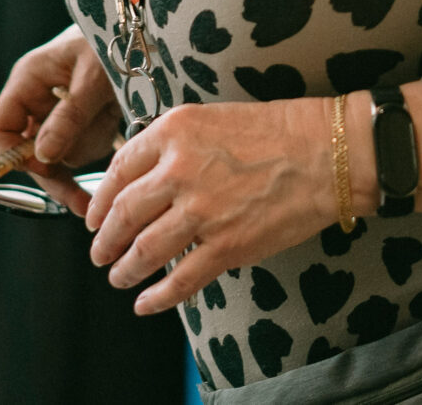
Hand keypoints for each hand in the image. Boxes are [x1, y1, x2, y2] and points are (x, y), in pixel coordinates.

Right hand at [0, 28, 122, 213]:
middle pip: (30, 152)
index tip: (46, 168)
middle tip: (82, 202)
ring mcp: (57, 110)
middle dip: (58, 172)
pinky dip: (100, 139)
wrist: (145, 31)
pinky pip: (82, 147)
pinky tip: (115, 117)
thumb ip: (68, 117)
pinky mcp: (79, 119)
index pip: (0, 129)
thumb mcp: (93, 79)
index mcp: (28, 80)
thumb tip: (42, 157)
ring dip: (88, 144)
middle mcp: (37, 98)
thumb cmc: (114, 42)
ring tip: (110, 113)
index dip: (15, 155)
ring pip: (61, 153)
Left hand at [85, 97, 341, 315]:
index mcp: (173, 132)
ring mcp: (200, 212)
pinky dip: (157, 297)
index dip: (100, 199)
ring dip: (124, 269)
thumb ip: (176, 143)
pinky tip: (145, 304)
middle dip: (104, 239)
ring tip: (117, 276)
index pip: (118, 169)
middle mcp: (178, 171)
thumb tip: (148, 173)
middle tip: (99, 251)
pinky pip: (179, 281)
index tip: (95, 214)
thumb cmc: (279, 129)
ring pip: (143, 250)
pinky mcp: (225, 247)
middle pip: (123, 213)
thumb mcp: (212, 117)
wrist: (326, 153)